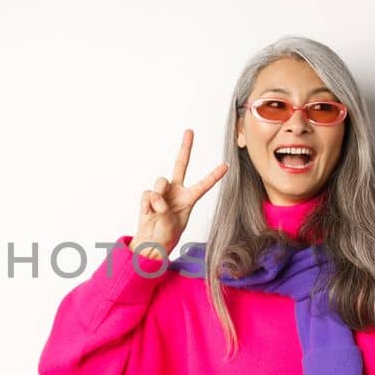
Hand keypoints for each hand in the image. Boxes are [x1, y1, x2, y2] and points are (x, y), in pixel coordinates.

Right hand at [134, 129, 228, 258]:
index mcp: (188, 199)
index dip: (214, 175)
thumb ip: (166, 209)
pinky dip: (149, 204)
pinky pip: (148, 193)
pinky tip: (150, 213)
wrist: (151, 244)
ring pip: (161, 181)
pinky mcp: (148, 196)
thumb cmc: (167, 235)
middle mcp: (176, 191)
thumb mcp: (175, 224)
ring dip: (160, 197)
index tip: (226, 166)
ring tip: (160, 211)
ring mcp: (161, 192)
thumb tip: (156, 198)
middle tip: (189, 131)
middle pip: (181, 164)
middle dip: (185, 147)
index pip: (203, 185)